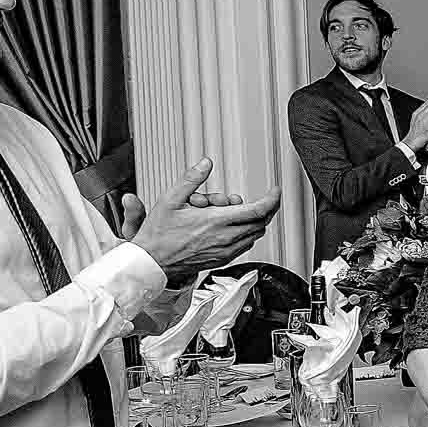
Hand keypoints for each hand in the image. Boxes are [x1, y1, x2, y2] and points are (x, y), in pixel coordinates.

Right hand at [124, 158, 281, 278]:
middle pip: (259, 222)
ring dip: (249, 221)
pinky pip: (243, 246)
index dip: (272, 199)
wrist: (152, 262)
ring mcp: (225, 252)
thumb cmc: (158, 235)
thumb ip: (191, 179)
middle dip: (258, 208)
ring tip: (224, 212)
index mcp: (215, 222)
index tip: (275, 191)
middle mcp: (225, 239)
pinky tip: (223, 227)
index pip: (257, 211)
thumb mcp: (171, 199)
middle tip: (238, 200)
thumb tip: (205, 164)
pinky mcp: (222, 260)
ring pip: (253, 235)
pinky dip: (242, 233)